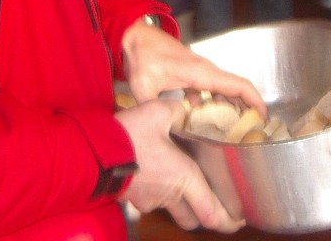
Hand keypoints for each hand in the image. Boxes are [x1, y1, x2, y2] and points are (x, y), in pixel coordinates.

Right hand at [117, 99, 244, 232]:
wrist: (92, 153)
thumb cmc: (128, 137)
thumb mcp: (158, 112)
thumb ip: (178, 111)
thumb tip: (185, 109)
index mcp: (183, 178)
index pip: (212, 212)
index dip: (229, 220)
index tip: (238, 219)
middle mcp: (168, 194)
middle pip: (193, 218)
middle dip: (206, 215)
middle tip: (215, 205)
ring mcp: (148, 199)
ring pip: (172, 209)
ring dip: (181, 203)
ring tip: (184, 186)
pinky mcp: (132, 196)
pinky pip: (152, 200)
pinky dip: (160, 192)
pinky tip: (157, 175)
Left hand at [121, 21, 266, 118]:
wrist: (135, 36)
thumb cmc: (142, 55)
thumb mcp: (143, 86)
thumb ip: (153, 109)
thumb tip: (159, 129)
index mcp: (201, 73)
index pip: (238, 85)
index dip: (255, 100)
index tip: (264, 117)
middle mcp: (206, 71)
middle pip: (236, 88)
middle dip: (248, 108)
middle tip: (252, 131)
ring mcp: (200, 71)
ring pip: (224, 89)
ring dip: (232, 106)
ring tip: (233, 129)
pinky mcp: (192, 73)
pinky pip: (211, 88)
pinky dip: (214, 102)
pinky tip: (204, 118)